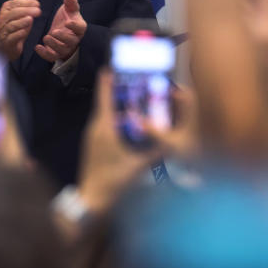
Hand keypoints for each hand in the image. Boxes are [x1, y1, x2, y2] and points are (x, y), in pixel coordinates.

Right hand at [0, 0, 40, 60]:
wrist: (6, 45)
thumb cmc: (16, 25)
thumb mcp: (23, 11)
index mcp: (6, 9)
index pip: (15, 3)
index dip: (26, 3)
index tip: (38, 4)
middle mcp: (3, 19)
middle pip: (13, 13)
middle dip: (26, 11)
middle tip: (39, 11)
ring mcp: (4, 31)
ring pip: (11, 25)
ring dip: (21, 22)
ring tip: (30, 19)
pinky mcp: (7, 42)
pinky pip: (11, 38)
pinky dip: (18, 34)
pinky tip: (25, 32)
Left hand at [35, 0, 85, 62]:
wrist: (63, 32)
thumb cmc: (68, 19)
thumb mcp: (70, 10)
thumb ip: (70, 4)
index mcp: (79, 28)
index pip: (79, 28)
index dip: (74, 26)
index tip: (67, 22)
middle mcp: (74, 39)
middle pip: (71, 41)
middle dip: (63, 37)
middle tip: (54, 31)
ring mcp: (65, 48)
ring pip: (61, 50)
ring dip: (53, 44)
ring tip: (46, 37)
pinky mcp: (56, 54)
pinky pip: (52, 56)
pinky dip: (44, 54)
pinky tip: (37, 47)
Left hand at [78, 70, 161, 212]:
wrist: (92, 200)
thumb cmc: (113, 182)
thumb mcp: (138, 166)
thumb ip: (157, 153)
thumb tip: (175, 142)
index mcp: (104, 128)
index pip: (105, 97)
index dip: (108, 81)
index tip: (111, 66)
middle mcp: (95, 129)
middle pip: (105, 103)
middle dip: (117, 90)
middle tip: (131, 79)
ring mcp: (92, 137)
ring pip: (104, 115)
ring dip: (116, 105)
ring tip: (131, 97)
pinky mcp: (93, 145)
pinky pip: (104, 125)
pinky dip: (114, 118)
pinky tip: (126, 122)